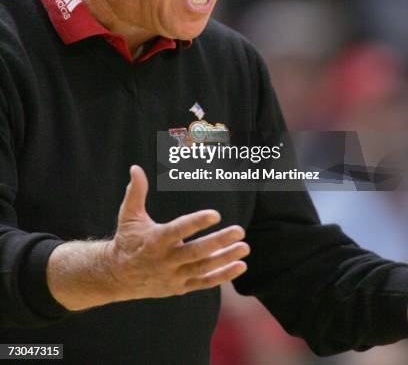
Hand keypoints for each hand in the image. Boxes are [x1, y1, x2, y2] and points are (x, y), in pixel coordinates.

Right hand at [106, 165, 249, 299]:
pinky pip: (204, 282)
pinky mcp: (179, 287)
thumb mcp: (129, 215)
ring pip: (203, 268)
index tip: (216, 214)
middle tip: (240, 230)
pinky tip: (240, 265)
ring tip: (244, 247)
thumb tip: (136, 168)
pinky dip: (222, 276)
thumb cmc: (127, 239)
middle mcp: (164, 260)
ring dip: (225, 258)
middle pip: (196, 252)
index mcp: (154, 240)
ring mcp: (173, 276)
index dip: (197, 223)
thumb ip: (136, 192)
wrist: (117, 276)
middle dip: (219, 242)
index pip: (178, 230)